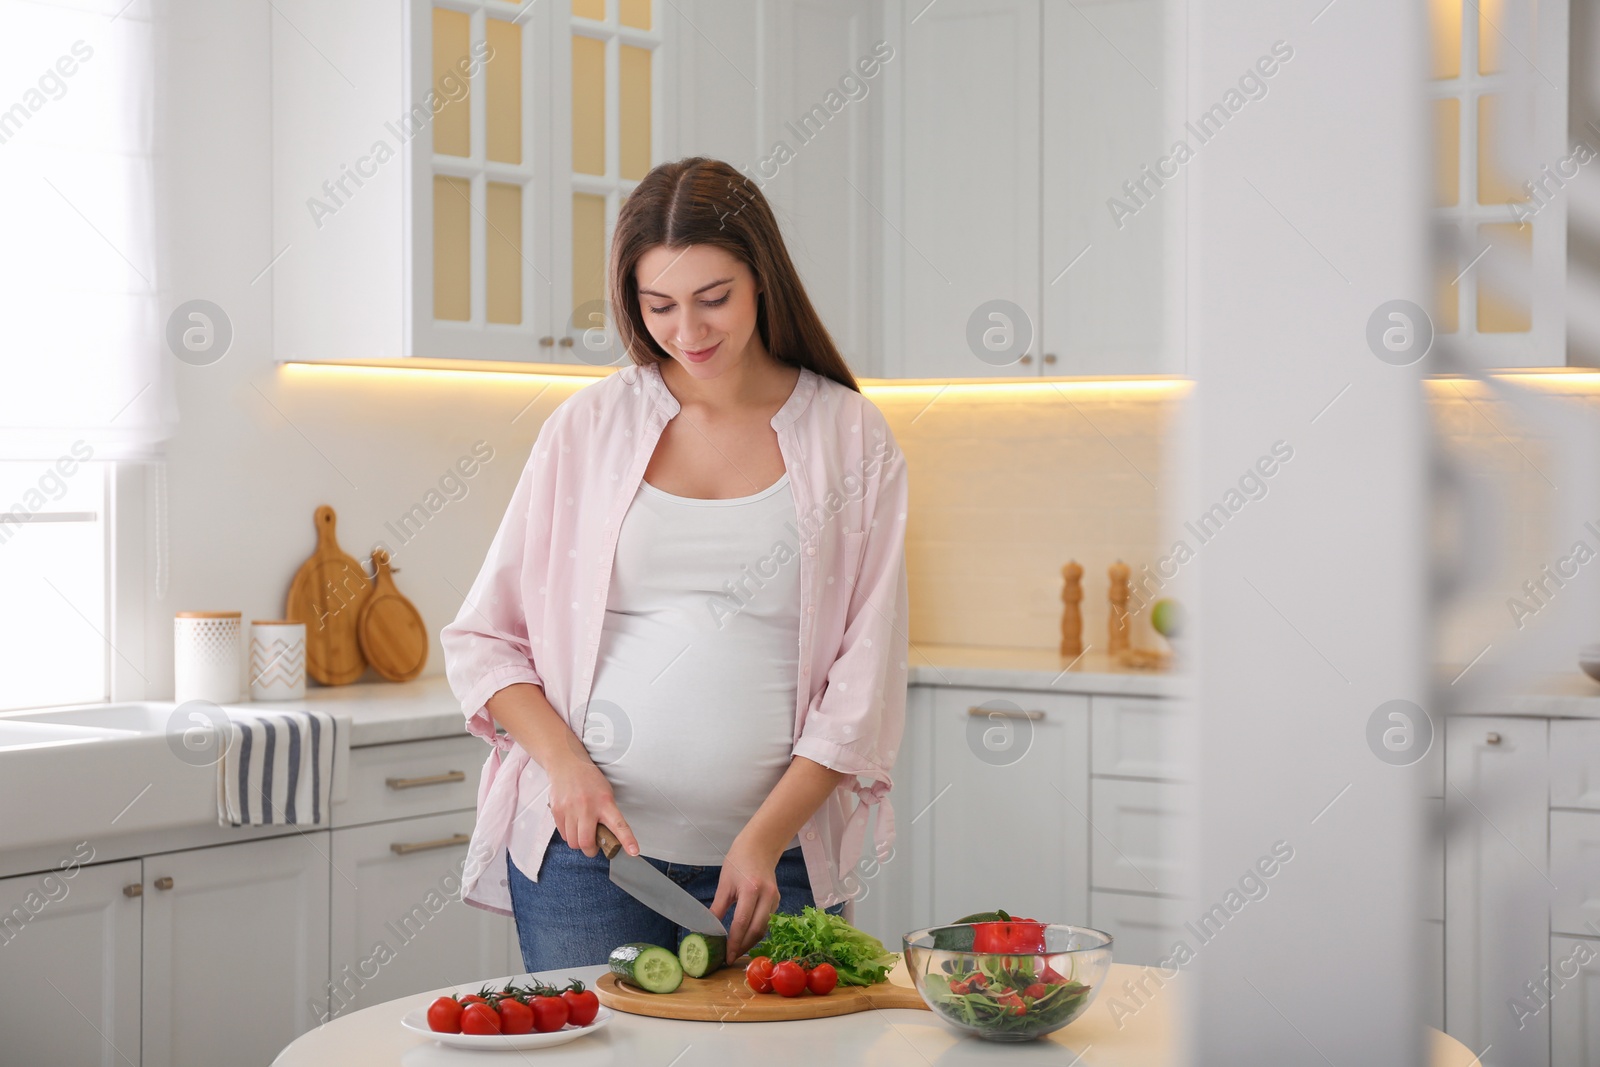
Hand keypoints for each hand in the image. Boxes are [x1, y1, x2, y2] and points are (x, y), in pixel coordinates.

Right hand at [546, 757, 639, 858]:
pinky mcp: (557, 811)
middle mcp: (587, 807)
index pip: (619, 825)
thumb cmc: (589, 780)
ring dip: (579, 843)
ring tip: (582, 831)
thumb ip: (607, 814)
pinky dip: (569, 835)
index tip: (634, 851)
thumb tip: (607, 837)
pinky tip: (572, 824)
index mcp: (605, 802)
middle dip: (591, 850)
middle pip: (586, 842)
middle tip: (593, 847)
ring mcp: (570, 809)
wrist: (567, 764)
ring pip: (573, 842)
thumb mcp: (606, 792)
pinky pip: (563, 835)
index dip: (627, 840)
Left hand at [711, 834, 783, 959]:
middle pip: (757, 930)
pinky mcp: (777, 900)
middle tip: (731, 958)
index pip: (742, 923)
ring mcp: (775, 898)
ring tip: (736, 950)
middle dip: (743, 947)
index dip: (734, 942)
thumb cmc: (738, 861)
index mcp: (751, 889)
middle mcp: (767, 896)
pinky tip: (745, 937)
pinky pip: (767, 921)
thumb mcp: (724, 884)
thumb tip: (707, 929)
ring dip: (750, 942)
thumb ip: (717, 908)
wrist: (760, 846)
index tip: (726, 956)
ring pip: (764, 928)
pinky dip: (756, 931)